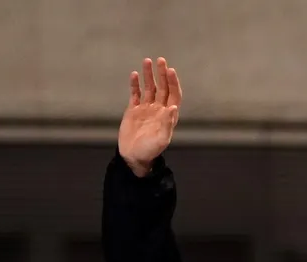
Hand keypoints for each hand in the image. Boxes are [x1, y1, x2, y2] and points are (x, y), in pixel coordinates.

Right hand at [118, 56, 182, 176]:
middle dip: (162, 74)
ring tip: (147, 61)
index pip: (174, 95)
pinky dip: (135, 84)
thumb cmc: (150, 151)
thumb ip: (167, 123)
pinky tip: (134, 74)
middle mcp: (158, 110)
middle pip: (162, 88)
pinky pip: (135, 94)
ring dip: (149, 75)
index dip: (173, 83)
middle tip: (160, 60)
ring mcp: (146, 109)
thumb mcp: (161, 139)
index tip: (170, 70)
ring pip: (149, 88)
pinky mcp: (133, 110)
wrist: (133, 157)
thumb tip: (173, 107)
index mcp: (168, 116)